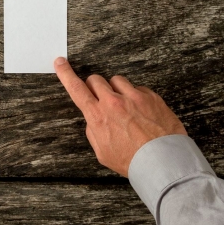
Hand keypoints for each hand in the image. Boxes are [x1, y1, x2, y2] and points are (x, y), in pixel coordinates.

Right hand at [54, 57, 187, 176]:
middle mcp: (113, 102)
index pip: (76, 88)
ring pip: (116, 80)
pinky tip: (141, 112)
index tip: (60, 63)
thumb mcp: (102, 152)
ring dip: (116, 89)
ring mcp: (133, 97)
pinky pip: (138, 88)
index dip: (65, 74)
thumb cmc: (133, 161)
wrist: (163, 162)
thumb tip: (94, 119)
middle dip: (94, 86)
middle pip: (95, 79)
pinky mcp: (151, 96)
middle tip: (101, 98)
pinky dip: (136, 96)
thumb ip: (94, 131)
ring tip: (125, 106)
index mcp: (98, 116)